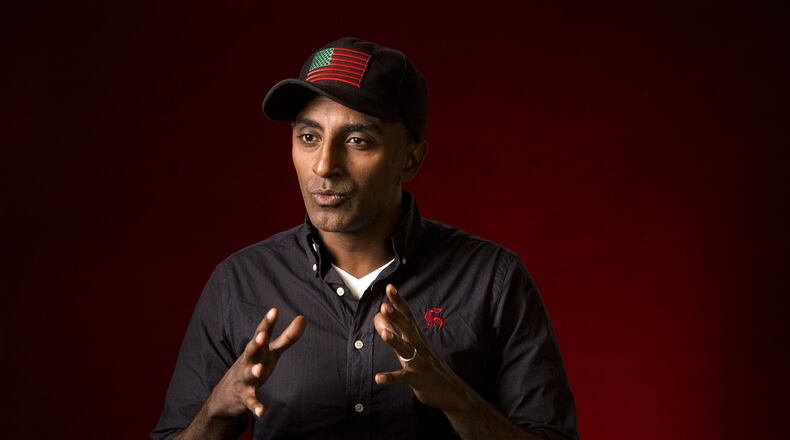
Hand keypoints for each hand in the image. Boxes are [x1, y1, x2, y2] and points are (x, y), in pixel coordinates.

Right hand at [206, 308, 305, 418]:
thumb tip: (303, 317)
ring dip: (253, 372)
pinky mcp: (245, 397)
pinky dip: (256, 406)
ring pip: (248, 374)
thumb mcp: (271, 351)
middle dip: (256, 343)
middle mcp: (249, 361)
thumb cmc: (255, 365)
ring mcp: (245, 379)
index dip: (268, 322)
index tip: (274, 310)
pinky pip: (251, 401)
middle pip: (251, 350)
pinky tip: (262, 412)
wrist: (226, 395)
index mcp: (257, 349)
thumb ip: (287, 336)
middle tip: (262, 335)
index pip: (262, 333)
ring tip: (259, 370)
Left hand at [373, 284, 470, 410]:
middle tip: (384, 306)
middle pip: (407, 328)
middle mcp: (419, 346)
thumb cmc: (427, 366)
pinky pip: (403, 378)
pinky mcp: (417, 379)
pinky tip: (378, 378)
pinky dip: (391, 377)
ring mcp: (419, 362)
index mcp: (417, 337)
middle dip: (396, 316)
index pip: (407, 315)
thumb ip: (395, 333)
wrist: (451, 390)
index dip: (399, 302)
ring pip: (406, 350)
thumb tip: (378, 317)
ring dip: (394, 341)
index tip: (390, 287)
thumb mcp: (411, 347)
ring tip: (383, 333)